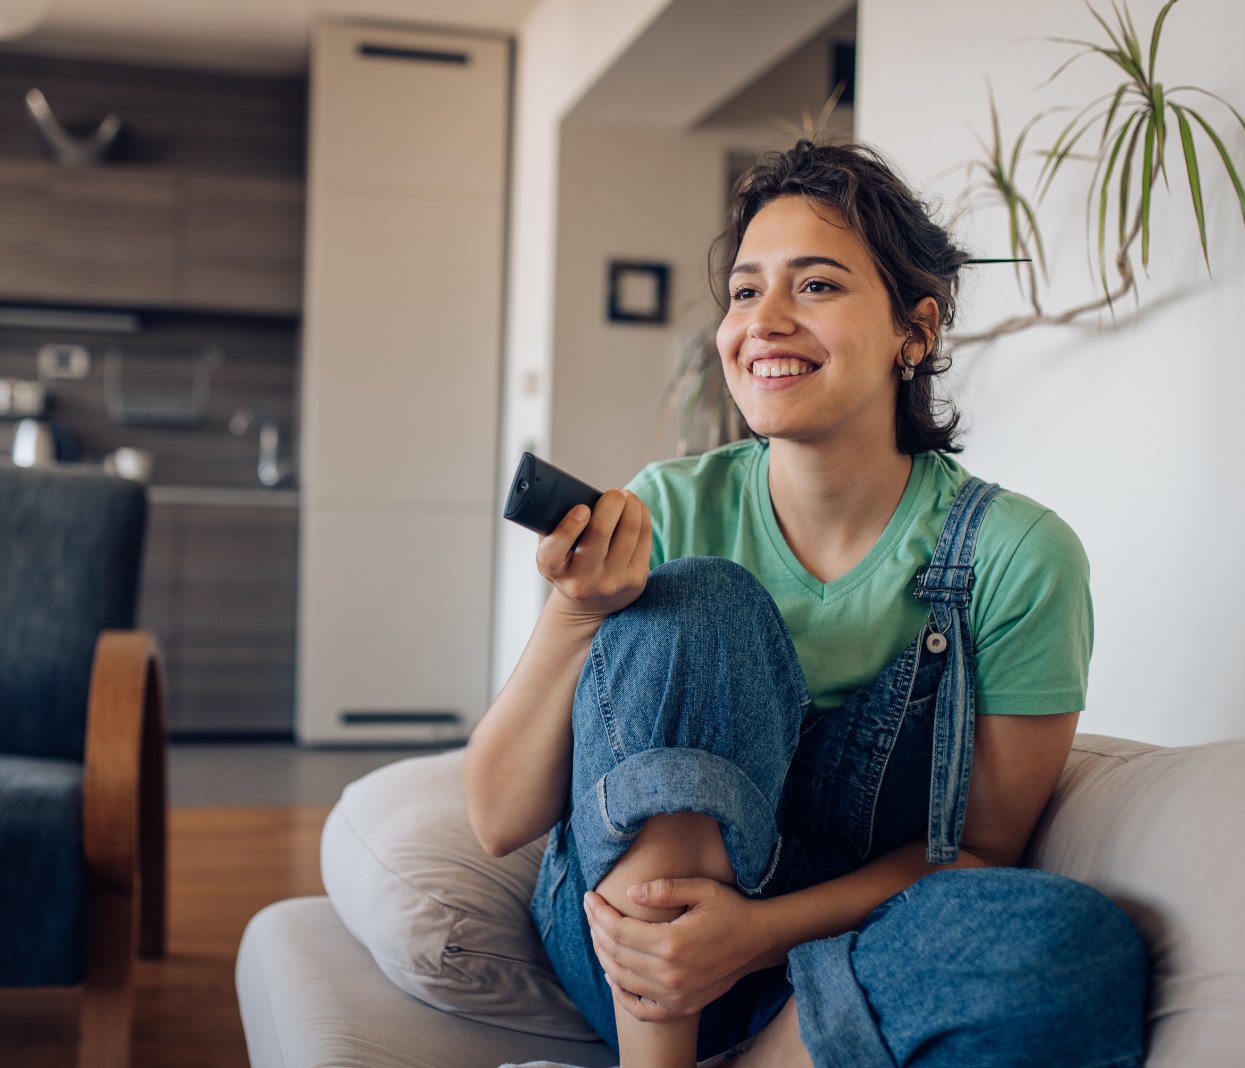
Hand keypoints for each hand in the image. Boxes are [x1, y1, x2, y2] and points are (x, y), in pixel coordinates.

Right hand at [538, 488, 650, 623]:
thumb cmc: (568, 566)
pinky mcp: (636, 580)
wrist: (589, 606)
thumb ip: (552, 526)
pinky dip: (642, 516)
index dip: (569, 526)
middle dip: (611, 503)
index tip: (582, 508)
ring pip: (629, 532)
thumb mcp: (552, 552)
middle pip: (600, 532)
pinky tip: (637, 508)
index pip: (554, 550)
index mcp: (554, 570)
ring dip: (631, 505)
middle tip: (613, 492)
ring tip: (626, 496)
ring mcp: (612, 582)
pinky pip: (645, 538)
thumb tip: (568, 492)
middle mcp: (582, 580)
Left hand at [583, 878, 768, 1021]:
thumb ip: (664, 889)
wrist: (758, 941)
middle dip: (596, 930)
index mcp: (672, 942)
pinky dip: (621, 995)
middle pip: (616, 954)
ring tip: (597, 934)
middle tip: (590, 911)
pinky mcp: (681, 1007)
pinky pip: (641, 1010)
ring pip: (622, 979)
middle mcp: (670, 974)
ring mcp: (675, 995)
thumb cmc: (730, 909)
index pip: (619, 930)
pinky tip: (613, 976)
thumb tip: (630, 892)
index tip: (589, 897)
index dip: (599, 913)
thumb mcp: (701, 889)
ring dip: (603, 956)